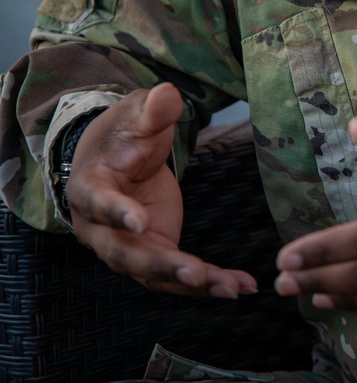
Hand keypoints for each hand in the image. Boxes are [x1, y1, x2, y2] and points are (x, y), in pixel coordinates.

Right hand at [67, 83, 256, 297]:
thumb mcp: (135, 117)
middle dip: (161, 266)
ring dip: (193, 283)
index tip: (139, 222)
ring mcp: (128, 247)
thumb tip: (167, 94)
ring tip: (232, 288)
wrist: (117, 159)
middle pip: (125, 254)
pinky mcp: (155, 254)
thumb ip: (151, 111)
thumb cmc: (123, 136)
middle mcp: (102, 228)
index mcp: (88, 188)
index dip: (116, 213)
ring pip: (155, 274)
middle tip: (195, 274)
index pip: (98, 203)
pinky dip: (209, 283)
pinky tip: (242, 286)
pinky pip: (179, 276)